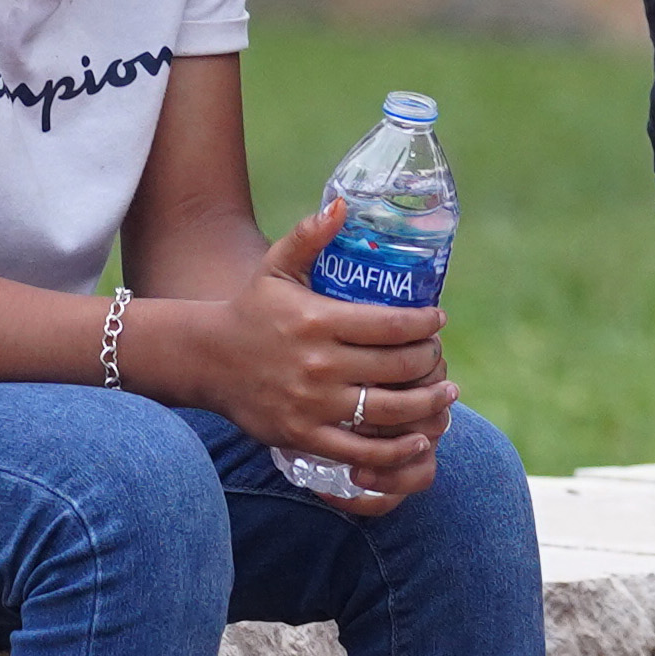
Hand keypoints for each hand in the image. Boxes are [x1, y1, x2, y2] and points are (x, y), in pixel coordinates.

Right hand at [162, 201, 452, 513]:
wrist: (207, 359)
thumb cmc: (251, 310)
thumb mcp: (276, 267)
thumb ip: (309, 235)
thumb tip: (343, 204)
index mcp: (317, 319)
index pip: (390, 324)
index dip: (424, 324)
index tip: (438, 320)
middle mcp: (319, 364)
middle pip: (397, 366)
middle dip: (430, 361)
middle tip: (439, 356)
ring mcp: (313, 404)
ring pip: (389, 410)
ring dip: (428, 404)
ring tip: (446, 393)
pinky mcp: (305, 436)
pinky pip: (363, 451)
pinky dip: (397, 450)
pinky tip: (419, 439)